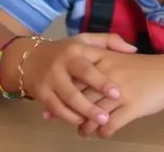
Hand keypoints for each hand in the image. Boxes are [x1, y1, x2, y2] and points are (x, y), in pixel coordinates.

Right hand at [19, 33, 136, 127]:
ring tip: (98, 122)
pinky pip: (55, 108)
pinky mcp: (40, 93)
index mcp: (75, 51)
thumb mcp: (86, 40)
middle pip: (75, 89)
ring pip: (65, 101)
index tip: (117, 93)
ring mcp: (49, 80)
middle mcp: (60, 66)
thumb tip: (133, 49)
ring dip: (81, 114)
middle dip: (91, 104)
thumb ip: (110, 42)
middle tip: (106, 117)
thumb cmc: (67, 51)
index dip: (102, 82)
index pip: (89, 69)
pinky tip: (80, 121)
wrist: (29, 57)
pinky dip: (67, 116)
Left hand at [70, 52, 163, 138]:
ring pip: (93, 114)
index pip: (75, 78)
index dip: (64, 93)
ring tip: (84, 131)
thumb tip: (74, 80)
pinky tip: (103, 133)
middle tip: (66, 121)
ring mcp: (121, 92)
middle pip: (81, 98)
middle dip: (71, 113)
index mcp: (105, 60)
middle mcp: (109, 76)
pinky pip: (110, 125)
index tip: (54, 105)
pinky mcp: (133, 107)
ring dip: (85, 127)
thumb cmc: (144, 68)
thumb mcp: (120, 57)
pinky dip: (103, 132)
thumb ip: (98, 65)